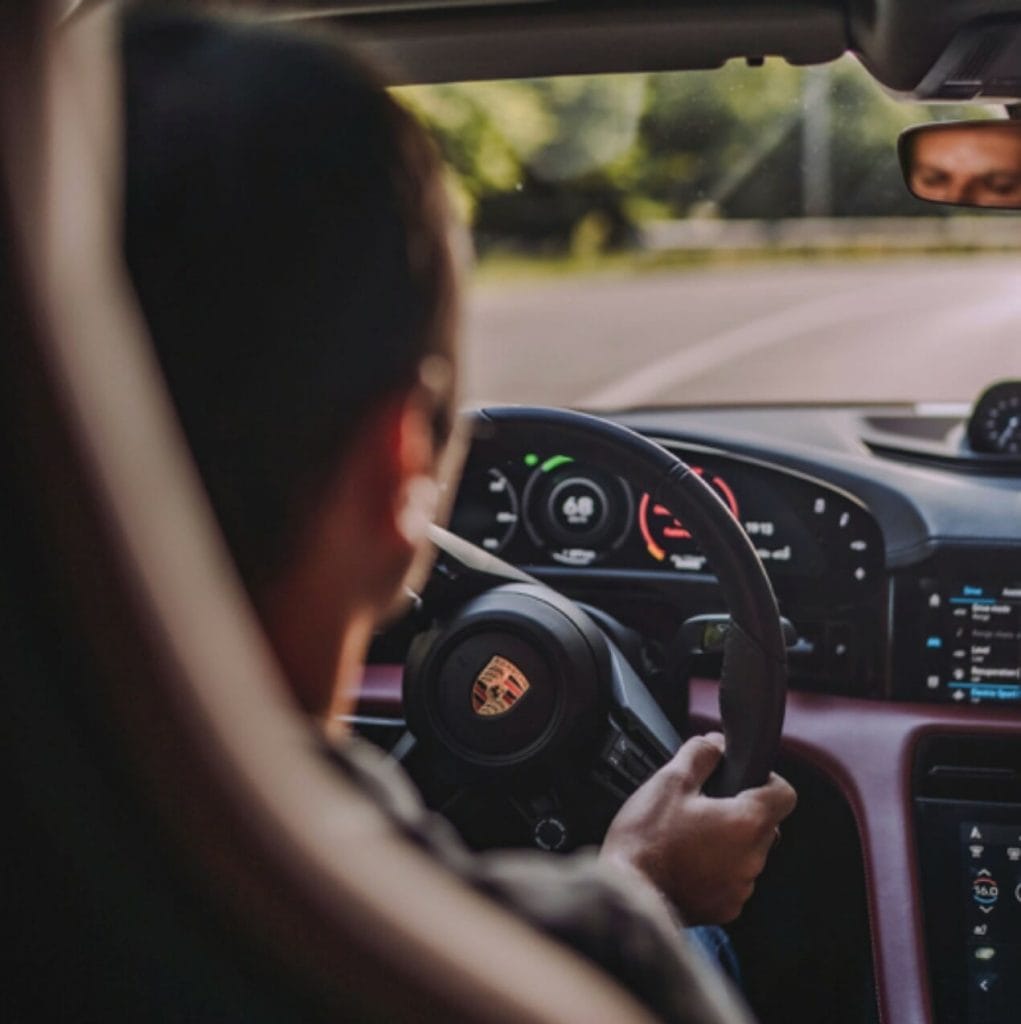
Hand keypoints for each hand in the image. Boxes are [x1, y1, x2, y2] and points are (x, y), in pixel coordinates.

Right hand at [599, 732, 795, 924]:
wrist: (628, 894)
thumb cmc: (647, 839)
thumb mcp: (669, 781)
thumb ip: (700, 754)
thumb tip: (716, 744)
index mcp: (747, 822)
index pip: (785, 794)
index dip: (766, 779)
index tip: (742, 779)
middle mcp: (753, 858)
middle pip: (764, 824)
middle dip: (739, 811)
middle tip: (701, 805)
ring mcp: (741, 887)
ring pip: (746, 853)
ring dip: (726, 841)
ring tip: (687, 835)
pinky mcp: (726, 908)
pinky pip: (731, 880)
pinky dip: (715, 869)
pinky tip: (684, 861)